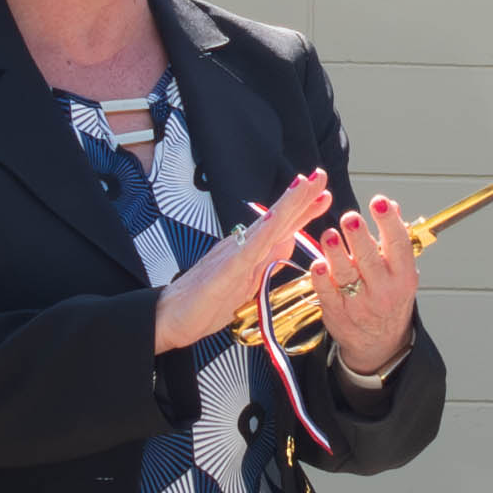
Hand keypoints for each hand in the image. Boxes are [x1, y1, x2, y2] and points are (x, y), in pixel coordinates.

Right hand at [153, 168, 331, 354]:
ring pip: (265, 227)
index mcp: (249, 251)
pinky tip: (275, 222)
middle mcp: (241, 246)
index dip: (302, 209)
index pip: (280, 227)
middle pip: (276, 219)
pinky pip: (246, 252)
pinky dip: (262, 236)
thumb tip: (287, 243)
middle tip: (320, 175)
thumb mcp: (246, 283)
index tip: (322, 192)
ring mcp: (232, 256)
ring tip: (304, 186)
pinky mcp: (223, 272)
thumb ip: (266, 261)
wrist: (170, 317)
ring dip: (286, 206)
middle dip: (300, 197)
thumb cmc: (204, 302)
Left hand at [304, 192, 422, 385]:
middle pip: (370, 259)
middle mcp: (383, 290)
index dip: (389, 221)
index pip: (398, 244)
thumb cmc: (389, 299)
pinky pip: (327, 294)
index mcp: (402, 276)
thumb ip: (394, 239)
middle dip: (359, 237)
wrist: (379, 343)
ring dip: (336, 253)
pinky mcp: (337, 313)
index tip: (379, 202)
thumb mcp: (401, 272)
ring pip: (346, 275)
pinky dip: (321, 278)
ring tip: (329, 235)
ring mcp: (359, 304)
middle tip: (350, 217)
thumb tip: (391, 205)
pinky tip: (317, 263)